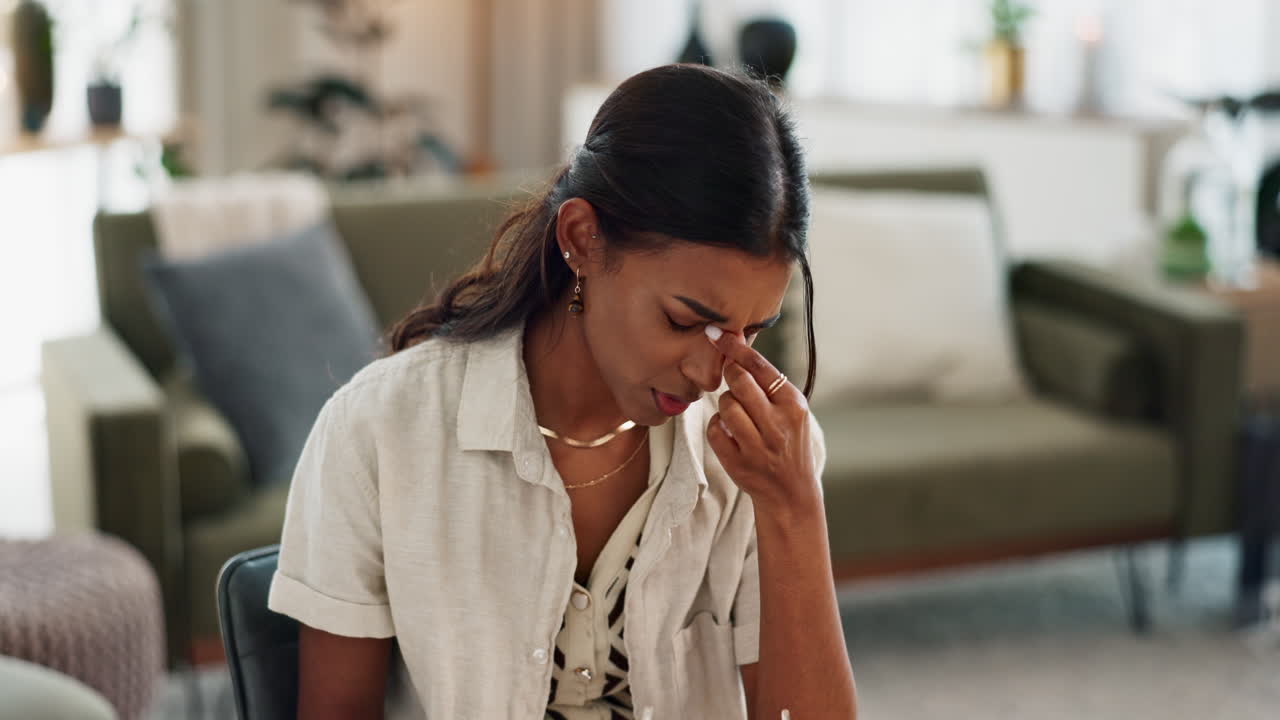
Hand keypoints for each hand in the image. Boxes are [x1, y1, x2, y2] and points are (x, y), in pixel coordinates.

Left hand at [704, 326, 818, 511]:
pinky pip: (715, 429)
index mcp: (794, 405)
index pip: (761, 367)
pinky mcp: (738, 462)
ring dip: (725, 403)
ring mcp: (758, 446)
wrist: (792, 492)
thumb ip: (769, 382)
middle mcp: (778, 425)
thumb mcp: (791, 411)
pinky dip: (718, 426)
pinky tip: (731, 431)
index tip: (716, 333)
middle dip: (729, 374)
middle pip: (739, 381)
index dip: (735, 348)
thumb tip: (738, 342)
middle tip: (731, 377)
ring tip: (737, 412)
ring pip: (725, 405)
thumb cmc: (789, 442)